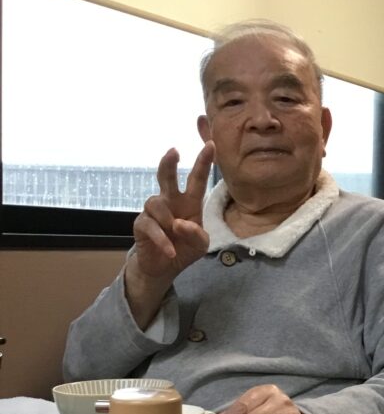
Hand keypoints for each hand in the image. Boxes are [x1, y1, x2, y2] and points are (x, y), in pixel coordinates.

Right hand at [132, 143, 214, 279]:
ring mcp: (154, 212)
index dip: (203, 162)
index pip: (196, 179)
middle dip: (169, 163)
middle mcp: (171, 202)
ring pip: (156, 202)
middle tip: (174, 151)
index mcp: (190, 203)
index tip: (211, 145)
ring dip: (167, 220)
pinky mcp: (141, 224)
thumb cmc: (185, 249)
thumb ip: (197, 234)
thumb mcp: (200, 244)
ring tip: (175, 234)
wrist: (165, 268)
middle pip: (166, 177)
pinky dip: (162, 240)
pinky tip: (170, 251)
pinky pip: (150, 226)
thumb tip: (179, 223)